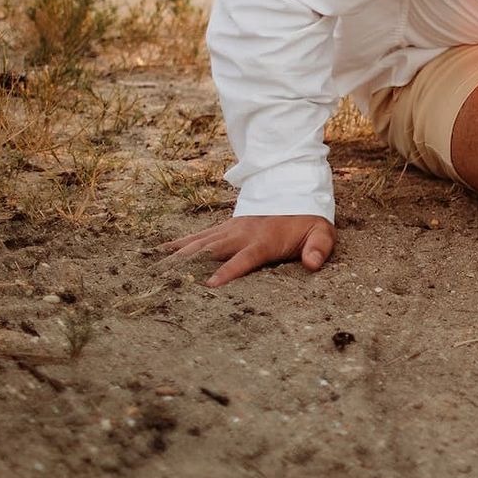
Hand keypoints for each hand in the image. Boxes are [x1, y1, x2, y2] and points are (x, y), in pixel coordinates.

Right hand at [160, 214, 334, 287]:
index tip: (211, 285)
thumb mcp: (322, 233)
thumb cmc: (308, 221)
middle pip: (214, 250)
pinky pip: (199, 236)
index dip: (230, 270)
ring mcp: (230, 229)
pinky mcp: (224, 228)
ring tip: (156, 269)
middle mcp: (243, 234)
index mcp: (265, 240)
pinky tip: (161, 251)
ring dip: (179, 256)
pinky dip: (180, 243)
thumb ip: (318, 248)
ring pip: (201, 243)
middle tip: (167, 281)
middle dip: (191, 265)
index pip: (245, 257)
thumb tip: (313, 264)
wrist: (296, 192)